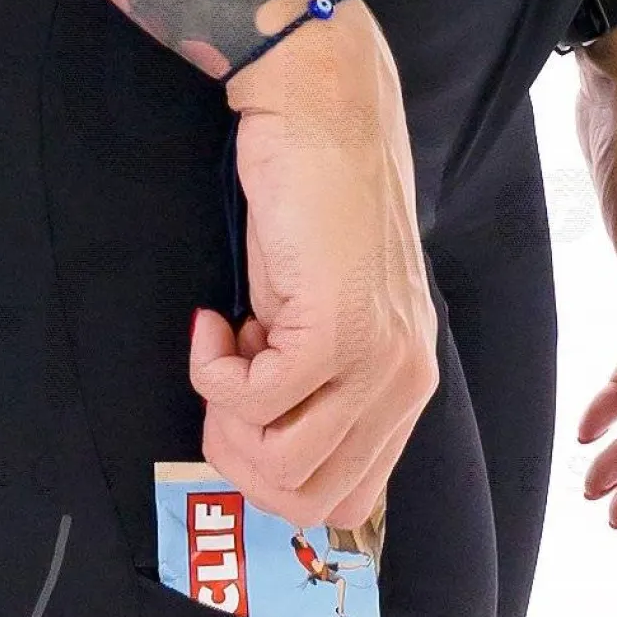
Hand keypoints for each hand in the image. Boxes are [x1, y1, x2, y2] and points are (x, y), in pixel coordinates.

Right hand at [187, 0, 438, 532]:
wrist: (320, 115)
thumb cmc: (310, 207)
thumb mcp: (318, 316)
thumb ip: (312, 386)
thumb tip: (257, 444)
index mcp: (407, 387)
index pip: (347, 501)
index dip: (274, 474)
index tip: (248, 408)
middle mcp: (405, 382)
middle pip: (310, 501)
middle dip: (240, 459)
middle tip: (222, 387)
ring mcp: (376, 361)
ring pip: (280, 465)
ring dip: (224, 417)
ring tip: (223, 348)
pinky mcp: (335, 330)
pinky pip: (252, 401)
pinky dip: (210, 370)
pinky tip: (215, 317)